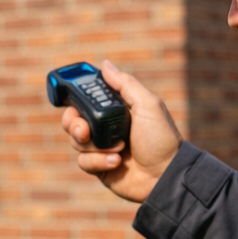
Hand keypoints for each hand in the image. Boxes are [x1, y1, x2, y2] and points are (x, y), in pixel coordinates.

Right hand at [61, 60, 182, 203]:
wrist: (165, 174)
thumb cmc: (161, 138)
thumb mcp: (147, 105)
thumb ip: (125, 84)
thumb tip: (105, 64)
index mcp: (114, 110)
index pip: (85, 99)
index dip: (76, 99)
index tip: (73, 100)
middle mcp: (104, 127)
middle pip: (72, 120)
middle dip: (73, 124)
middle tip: (84, 130)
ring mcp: (100, 148)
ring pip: (75, 142)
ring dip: (93, 145)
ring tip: (118, 149)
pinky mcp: (99, 167)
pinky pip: (83, 162)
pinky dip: (98, 161)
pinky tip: (117, 162)